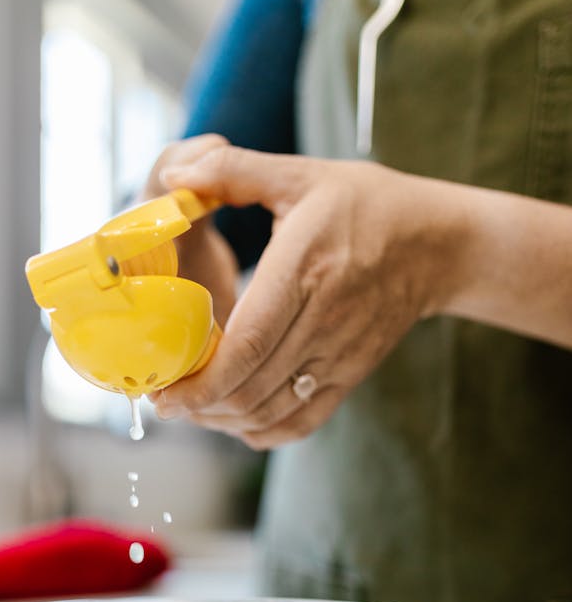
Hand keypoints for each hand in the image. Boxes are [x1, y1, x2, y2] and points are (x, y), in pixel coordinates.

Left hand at [151, 145, 463, 449]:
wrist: (438, 244)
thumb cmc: (366, 205)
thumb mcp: (301, 173)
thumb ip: (233, 169)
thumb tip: (175, 169)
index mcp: (305, 269)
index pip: (248, 344)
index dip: (202, 379)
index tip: (164, 390)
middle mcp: (324, 320)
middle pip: (252, 387)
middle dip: (199, 405)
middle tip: (164, 400)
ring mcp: (340, 355)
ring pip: (271, 412)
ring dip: (224, 420)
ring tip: (192, 409)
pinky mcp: (350, 376)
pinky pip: (301, 423)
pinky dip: (262, 432)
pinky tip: (235, 419)